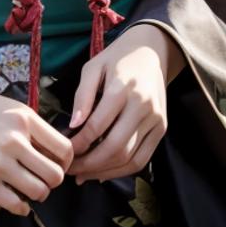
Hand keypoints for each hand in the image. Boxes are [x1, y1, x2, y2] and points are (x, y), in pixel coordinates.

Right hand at [0, 67, 72, 215]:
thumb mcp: (14, 109)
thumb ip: (35, 129)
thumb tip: (56, 154)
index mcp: (26, 120)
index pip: (64, 149)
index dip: (66, 162)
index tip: (59, 164)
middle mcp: (15, 141)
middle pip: (55, 175)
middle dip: (54, 180)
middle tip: (45, 178)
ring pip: (38, 191)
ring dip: (40, 194)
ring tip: (32, 188)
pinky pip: (13, 203)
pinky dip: (22, 208)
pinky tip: (21, 204)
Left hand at [67, 25, 184, 182]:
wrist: (151, 51)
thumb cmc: (117, 58)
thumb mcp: (92, 68)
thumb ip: (82, 96)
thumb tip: (73, 125)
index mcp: (123, 89)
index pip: (97, 126)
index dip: (78, 144)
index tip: (63, 153)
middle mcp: (143, 107)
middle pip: (115, 148)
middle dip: (89, 164)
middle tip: (70, 170)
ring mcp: (156, 120)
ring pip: (130, 158)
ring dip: (104, 172)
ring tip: (83, 175)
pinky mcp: (162, 129)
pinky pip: (143, 159)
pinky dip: (122, 171)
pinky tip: (103, 173)